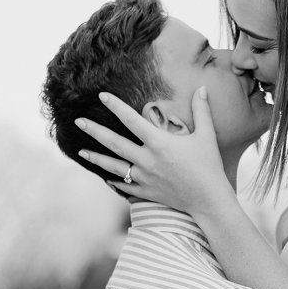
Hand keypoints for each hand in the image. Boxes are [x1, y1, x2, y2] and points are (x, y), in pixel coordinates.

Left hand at [76, 89, 229, 211]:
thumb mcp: (207, 136)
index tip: (102, 96)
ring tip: (80, 150)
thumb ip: (201, 111)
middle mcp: (147, 160)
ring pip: (113, 166)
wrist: (208, 200)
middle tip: (79, 121)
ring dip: (96, 157)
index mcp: (159, 143)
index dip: (115, 106)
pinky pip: (124, 186)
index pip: (131, 119)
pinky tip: (105, 176)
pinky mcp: (145, 192)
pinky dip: (113, 181)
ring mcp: (144, 177)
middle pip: (114, 143)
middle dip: (94, 131)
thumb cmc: (208, 166)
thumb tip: (202, 88)